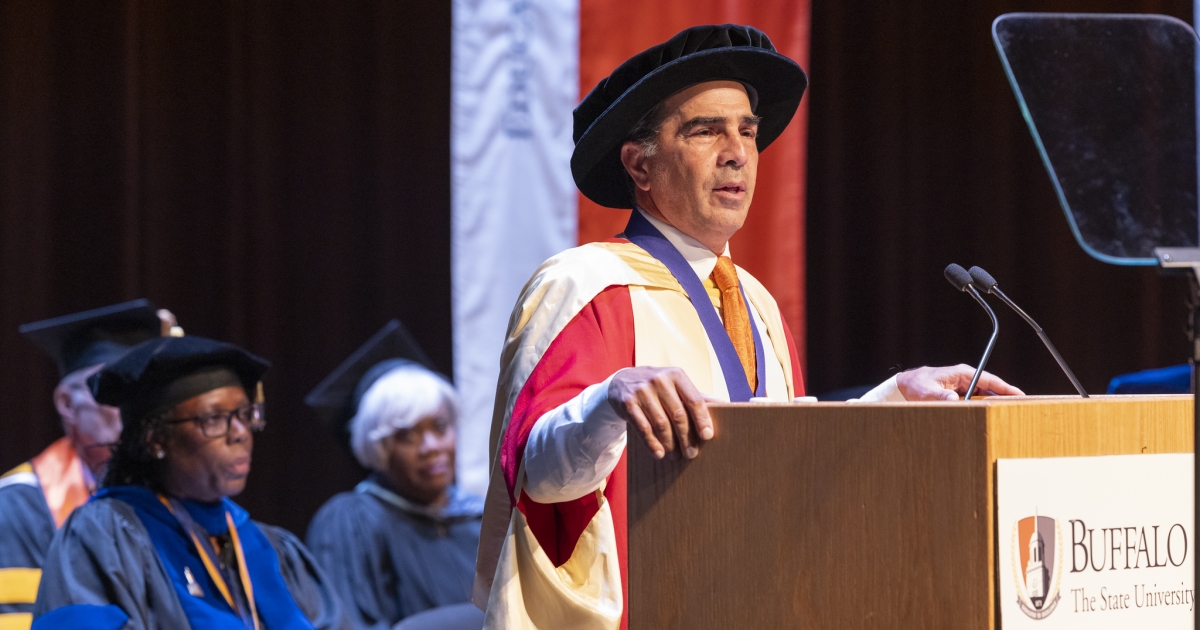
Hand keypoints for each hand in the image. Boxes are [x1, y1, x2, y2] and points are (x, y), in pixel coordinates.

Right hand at [608, 367, 715, 459]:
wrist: (622, 381)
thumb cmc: (657, 386)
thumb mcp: (675, 384)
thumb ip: (695, 395)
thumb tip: (723, 404)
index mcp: (676, 375)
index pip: (693, 399)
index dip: (702, 419)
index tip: (707, 436)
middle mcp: (659, 380)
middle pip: (678, 415)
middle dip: (686, 437)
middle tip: (691, 454)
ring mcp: (641, 391)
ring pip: (661, 424)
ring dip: (670, 444)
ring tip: (675, 456)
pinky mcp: (627, 403)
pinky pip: (642, 428)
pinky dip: (652, 443)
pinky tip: (659, 453)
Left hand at [896, 364, 1024, 400]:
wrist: (905, 386)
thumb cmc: (916, 385)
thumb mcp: (927, 392)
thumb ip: (940, 397)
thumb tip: (954, 400)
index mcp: (962, 373)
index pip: (989, 379)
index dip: (1006, 388)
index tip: (1019, 394)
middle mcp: (965, 377)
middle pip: (990, 387)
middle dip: (1004, 396)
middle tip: (1020, 407)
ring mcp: (962, 384)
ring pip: (984, 393)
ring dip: (994, 402)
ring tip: (1008, 412)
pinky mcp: (958, 392)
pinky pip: (976, 398)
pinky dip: (983, 405)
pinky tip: (990, 414)